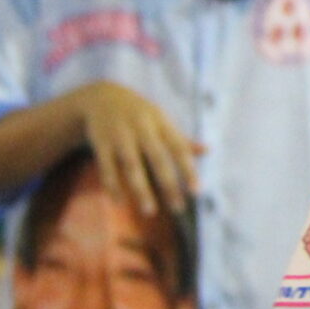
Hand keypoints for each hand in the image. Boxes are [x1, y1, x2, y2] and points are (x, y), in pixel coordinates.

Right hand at [68, 82, 201, 213]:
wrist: (103, 96)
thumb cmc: (141, 114)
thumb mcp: (161, 121)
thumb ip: (181, 139)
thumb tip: (208, 151)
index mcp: (161, 124)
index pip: (179, 148)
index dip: (189, 169)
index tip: (197, 191)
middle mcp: (142, 128)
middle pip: (157, 158)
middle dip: (169, 184)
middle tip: (179, 208)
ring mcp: (120, 135)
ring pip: (131, 166)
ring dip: (141, 189)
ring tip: (150, 212)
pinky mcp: (101, 142)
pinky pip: (107, 167)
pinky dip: (113, 185)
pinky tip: (120, 203)